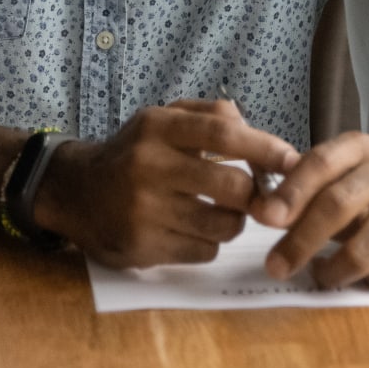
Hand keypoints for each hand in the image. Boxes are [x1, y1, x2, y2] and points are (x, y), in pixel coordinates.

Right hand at [34, 100, 297, 267]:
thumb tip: (258, 133)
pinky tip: (191, 231)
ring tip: (219, 213)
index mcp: (157, 128)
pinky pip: (203, 252)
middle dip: (254, 195)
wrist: (74, 193)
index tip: (294, 160)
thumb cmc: (134, 153)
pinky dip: (208, 244)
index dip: (266, 149)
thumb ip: (211, 115)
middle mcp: (148, 166)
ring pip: (222, 225)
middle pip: (233, 187)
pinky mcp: (142, 247)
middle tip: (254, 196)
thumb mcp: (163, 119)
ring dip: (233, 222)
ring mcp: (143, 211)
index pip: (224, 135)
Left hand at [252, 133, 368, 290]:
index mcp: (360, 148)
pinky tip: (355, 274)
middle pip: (336, 207)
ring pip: (361, 252)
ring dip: (330, 272)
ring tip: (317, 274)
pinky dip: (363, 282)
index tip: (264, 217)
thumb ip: (303, 182)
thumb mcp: (342, 169)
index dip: (290, 192)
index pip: (321, 163)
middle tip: (275, 266)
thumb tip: (259, 208)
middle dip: (299, 241)